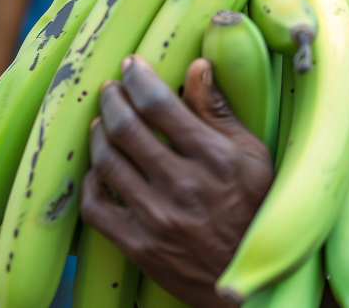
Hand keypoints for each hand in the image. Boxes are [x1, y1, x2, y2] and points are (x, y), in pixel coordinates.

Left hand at [80, 55, 273, 306]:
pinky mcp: (140, 247)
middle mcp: (183, 186)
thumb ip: (221, 113)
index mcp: (216, 158)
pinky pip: (96, 208)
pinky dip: (90, 183)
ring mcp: (158, 218)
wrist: (252, 283)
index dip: (139, 78)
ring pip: (107, 163)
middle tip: (110, 89)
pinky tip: (97, 171)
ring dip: (99, 134)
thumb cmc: (259, 211)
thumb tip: (198, 66)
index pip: (161, 105)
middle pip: (127, 128)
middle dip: (112, 99)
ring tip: (102, 123)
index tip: (132, 65)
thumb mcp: (254, 156)